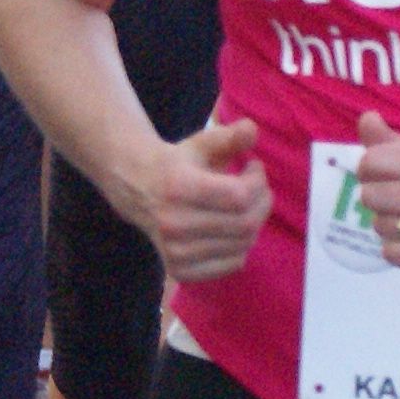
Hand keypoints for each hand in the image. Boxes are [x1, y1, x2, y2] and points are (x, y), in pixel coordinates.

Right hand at [141, 115, 272, 281]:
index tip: (254, 167)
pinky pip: (231, 265)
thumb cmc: (177, 164)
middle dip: (263, 202)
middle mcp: (173, 223)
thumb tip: (251, 129)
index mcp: (178, 187)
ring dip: (255, 223)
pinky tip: (233, 230)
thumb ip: (227, 136)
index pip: (239, 195)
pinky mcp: (178, 269)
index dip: (258, 181)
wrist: (136, 189)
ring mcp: (174, 250)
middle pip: (245, 222)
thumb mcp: (201, 143)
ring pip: (243, 244)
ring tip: (246, 205)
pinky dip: (242, 248)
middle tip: (258, 188)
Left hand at [348, 112, 399, 281]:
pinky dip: (399, 249)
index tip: (382, 174)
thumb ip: (395, 142)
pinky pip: (390, 252)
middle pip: (370, 195)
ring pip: (379, 225)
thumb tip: (366, 118)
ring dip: (391, 225)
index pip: (373, 161)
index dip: (370, 169)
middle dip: (380, 199)